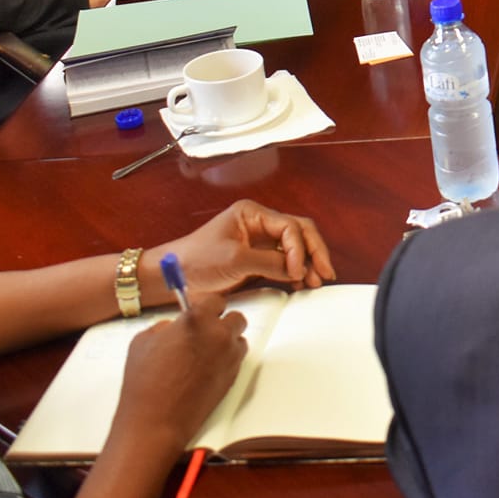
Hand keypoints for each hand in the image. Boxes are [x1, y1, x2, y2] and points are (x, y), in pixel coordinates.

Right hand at [111, 290, 247, 450]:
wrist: (156, 421)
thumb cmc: (145, 383)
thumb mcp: (144, 341)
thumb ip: (165, 327)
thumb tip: (174, 327)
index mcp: (198, 321)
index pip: (216, 300)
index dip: (206, 305)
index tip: (200, 309)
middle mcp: (219, 336)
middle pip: (235, 318)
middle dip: (221, 322)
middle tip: (204, 331)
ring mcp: (229, 358)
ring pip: (238, 340)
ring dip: (226, 341)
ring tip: (203, 353)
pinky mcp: (232, 378)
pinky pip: (235, 360)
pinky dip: (225, 360)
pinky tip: (205, 368)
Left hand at [152, 199, 336, 296]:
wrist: (173, 277)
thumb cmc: (195, 260)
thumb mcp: (234, 260)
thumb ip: (268, 262)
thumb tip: (296, 269)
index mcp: (252, 214)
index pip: (289, 226)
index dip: (299, 249)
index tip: (298, 271)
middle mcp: (259, 224)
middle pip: (299, 233)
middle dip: (314, 252)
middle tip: (325, 272)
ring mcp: (259, 242)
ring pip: (295, 248)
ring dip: (308, 263)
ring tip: (315, 281)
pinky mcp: (257, 260)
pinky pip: (285, 262)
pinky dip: (296, 272)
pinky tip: (301, 283)